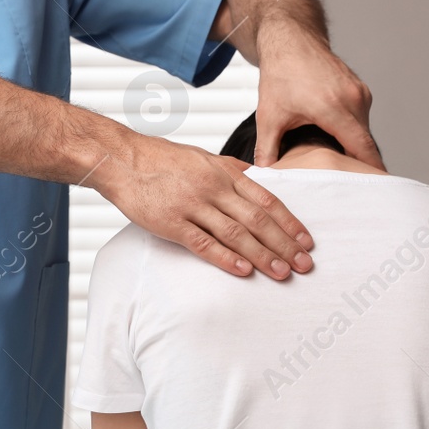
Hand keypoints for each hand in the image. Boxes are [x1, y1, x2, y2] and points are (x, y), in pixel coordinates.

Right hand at [97, 133, 314, 278]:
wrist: (122, 159)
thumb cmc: (161, 159)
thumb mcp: (203, 156)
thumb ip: (232, 169)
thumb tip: (258, 177)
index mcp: (224, 173)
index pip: (267, 201)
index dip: (289, 223)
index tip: (307, 241)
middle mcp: (214, 188)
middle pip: (258, 221)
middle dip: (285, 244)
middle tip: (304, 264)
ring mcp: (193, 206)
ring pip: (236, 234)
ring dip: (263, 255)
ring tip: (282, 273)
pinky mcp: (172, 223)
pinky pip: (204, 243)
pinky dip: (226, 258)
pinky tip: (244, 270)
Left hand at [254, 16, 381, 170]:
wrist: (290, 40)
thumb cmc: (280, 75)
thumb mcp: (269, 117)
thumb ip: (267, 150)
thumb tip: (262, 177)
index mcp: (334, 108)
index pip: (362, 147)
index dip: (369, 170)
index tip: (375, 189)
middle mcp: (354, 98)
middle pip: (363, 142)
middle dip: (356, 163)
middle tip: (347, 185)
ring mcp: (360, 91)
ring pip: (362, 130)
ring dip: (352, 146)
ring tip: (338, 164)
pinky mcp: (360, 88)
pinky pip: (361, 117)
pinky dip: (351, 131)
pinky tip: (335, 140)